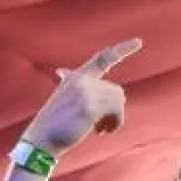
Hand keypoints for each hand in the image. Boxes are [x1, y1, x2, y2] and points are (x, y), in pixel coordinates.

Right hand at [21, 39, 141, 155]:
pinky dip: (115, 123)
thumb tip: (63, 71)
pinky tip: (103, 132)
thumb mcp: (62, 96)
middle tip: (101, 125)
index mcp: (76, 76)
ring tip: (100, 129)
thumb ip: (71, 83)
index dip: (122, 49)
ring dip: (114, 118)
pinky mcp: (89, 106)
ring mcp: (85, 92)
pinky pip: (117, 111)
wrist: (41, 139)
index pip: (102, 58)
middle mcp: (81, 80)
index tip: (139, 41)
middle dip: (114, 110)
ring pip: (118, 101)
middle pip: (117, 90)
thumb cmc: (54, 122)